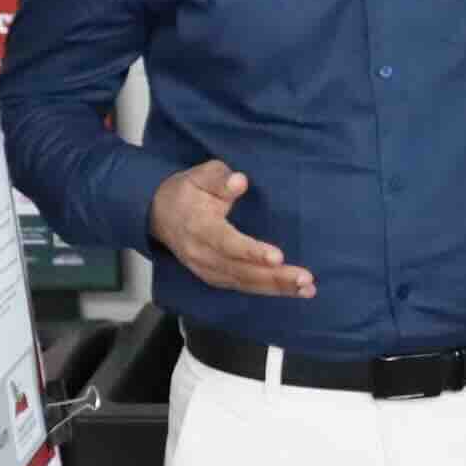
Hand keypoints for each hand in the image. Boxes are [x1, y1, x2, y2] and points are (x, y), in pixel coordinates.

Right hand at [147, 162, 314, 301]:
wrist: (159, 215)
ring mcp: (208, 270)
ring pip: (245, 283)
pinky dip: (269, 290)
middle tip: (305, 279)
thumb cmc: (186, 192)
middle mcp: (203, 255)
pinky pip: (244, 287)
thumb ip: (219, 178)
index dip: (251, 252)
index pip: (226, 243)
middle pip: (241, 270)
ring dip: (277, 287)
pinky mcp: (216, 277)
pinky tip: (294, 290)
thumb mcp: (198, 175)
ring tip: (307, 288)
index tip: (277, 256)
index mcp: (198, 228)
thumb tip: (239, 181)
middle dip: (274, 277)